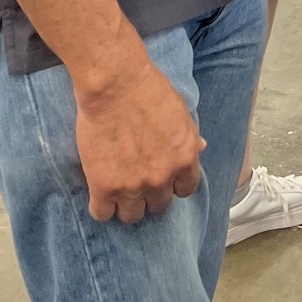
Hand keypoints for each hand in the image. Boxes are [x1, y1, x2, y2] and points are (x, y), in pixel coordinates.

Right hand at [74, 51, 204, 223]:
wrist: (116, 84)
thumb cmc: (149, 90)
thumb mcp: (180, 112)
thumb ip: (189, 136)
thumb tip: (202, 147)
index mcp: (185, 159)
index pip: (185, 190)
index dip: (173, 185)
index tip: (162, 179)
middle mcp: (162, 177)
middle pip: (159, 206)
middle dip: (150, 195)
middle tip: (137, 181)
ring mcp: (133, 186)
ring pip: (132, 216)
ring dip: (126, 204)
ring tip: (118, 190)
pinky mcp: (104, 187)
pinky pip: (102, 214)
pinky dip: (101, 206)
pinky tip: (100, 193)